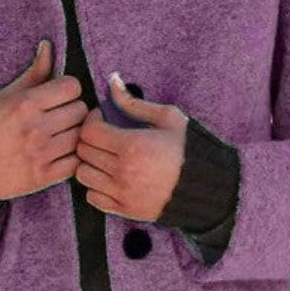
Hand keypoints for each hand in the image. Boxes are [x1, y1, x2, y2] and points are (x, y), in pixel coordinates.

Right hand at [0, 40, 89, 199]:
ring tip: (61, 136)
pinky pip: (76, 163)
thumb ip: (33, 73)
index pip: (72, 87)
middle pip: (81, 110)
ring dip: (75, 135)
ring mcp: (41, 154)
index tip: (59, 97)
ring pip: (81, 137)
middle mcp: (36, 128)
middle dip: (73, 112)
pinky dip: (73, 158)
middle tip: (61, 117)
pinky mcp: (44, 176)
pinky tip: (61, 154)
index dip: (68, 90)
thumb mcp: (6, 96)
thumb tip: (48, 46)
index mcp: (26, 104)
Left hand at [73, 72, 187, 220]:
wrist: (206, 187)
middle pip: (83, 152)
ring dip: (90, 164)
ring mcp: (122, 193)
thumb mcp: (168, 118)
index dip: (92, 121)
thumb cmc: (189, 149)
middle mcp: (122, 171)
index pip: (89, 132)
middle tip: (105, 137)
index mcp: (132, 145)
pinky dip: (96, 187)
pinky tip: (110, 178)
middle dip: (90, 140)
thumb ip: (133, 102)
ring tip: (106, 158)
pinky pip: (93, 198)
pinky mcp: (125, 210)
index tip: (102, 119)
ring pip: (83, 175)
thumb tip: (112, 80)